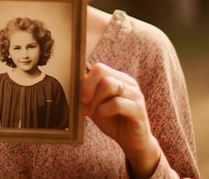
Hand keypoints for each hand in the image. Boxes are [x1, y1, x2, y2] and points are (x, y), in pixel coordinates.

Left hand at [80, 62, 159, 178]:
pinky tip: (102, 115)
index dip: (85, 81)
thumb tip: (71, 85)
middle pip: (101, 71)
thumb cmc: (112, 121)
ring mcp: (134, 94)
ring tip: (93, 112)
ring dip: (95, 100)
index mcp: (117, 78)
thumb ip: (87, 94)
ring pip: (109, 84)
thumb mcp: (95, 105)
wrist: (131, 141)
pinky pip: (117, 103)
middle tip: (84, 104)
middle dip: (87, 88)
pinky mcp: (138, 108)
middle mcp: (127, 82)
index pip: (98, 68)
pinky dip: (104, 109)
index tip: (80, 97)